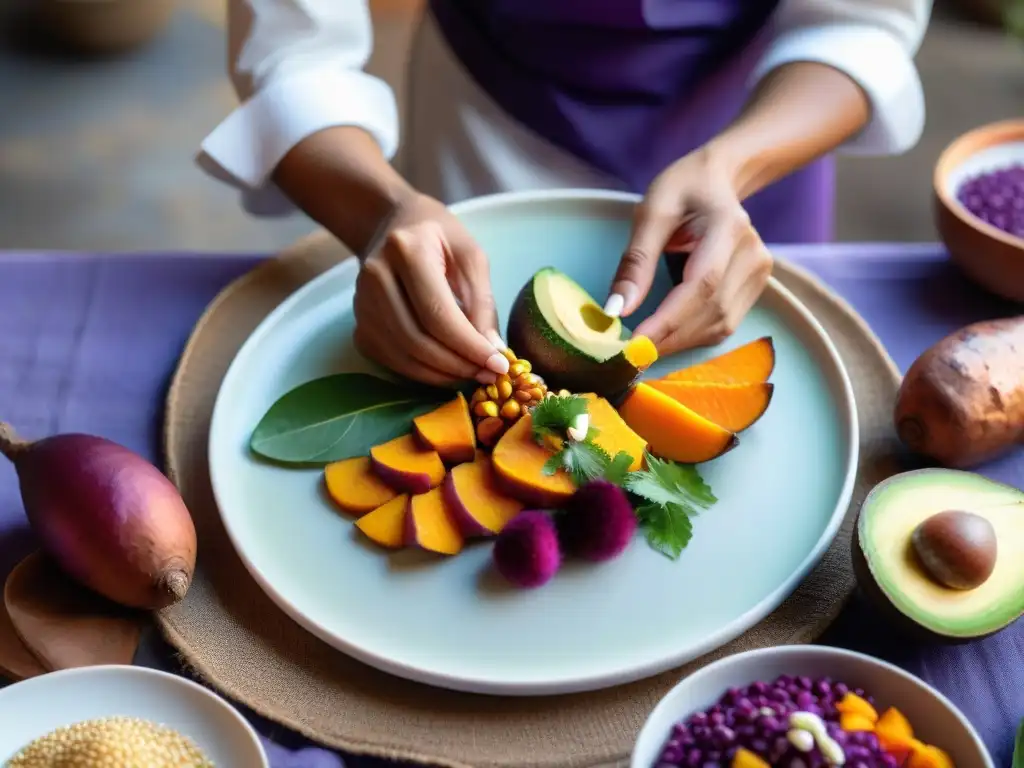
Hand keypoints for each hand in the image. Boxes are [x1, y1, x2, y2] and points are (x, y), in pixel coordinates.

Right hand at [353, 192, 509, 386]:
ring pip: (404, 356)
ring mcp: (361, 304)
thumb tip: (491, 350)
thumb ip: (482, 302)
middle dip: (458, 365)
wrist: (393, 226)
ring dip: (442, 374)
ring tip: (473, 374)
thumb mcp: (471, 256)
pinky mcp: (359, 326)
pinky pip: (392, 361)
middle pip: (418, 340)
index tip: (498, 365)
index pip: (437, 313)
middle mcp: (376, 277)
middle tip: (489, 375)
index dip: (468, 346)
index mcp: (407, 250)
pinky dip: (423, 373)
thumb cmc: (439, 237)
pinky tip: (447, 370)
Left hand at [605, 146, 772, 354]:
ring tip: (644, 347)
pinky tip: (667, 335)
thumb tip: (616, 310)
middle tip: (630, 354)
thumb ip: (636, 262)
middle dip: (668, 338)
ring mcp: (759, 272)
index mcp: (728, 227)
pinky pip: (724, 323)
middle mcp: (752, 253)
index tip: (635, 344)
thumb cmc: (682, 189)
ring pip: (719, 325)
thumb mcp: (650, 213)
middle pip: (711, 311)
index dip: (668, 321)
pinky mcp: (756, 286)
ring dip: (679, 342)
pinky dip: (692, 336)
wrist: (718, 179)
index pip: (701, 285)